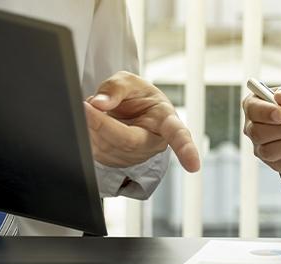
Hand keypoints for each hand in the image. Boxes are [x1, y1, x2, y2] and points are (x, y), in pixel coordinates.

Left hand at [84, 71, 199, 171]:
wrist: (129, 112)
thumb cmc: (137, 97)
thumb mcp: (129, 81)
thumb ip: (115, 88)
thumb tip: (100, 103)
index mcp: (166, 121)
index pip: (178, 135)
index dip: (186, 150)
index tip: (194, 165)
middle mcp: (154, 143)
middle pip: (129, 141)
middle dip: (104, 124)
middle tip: (87, 106)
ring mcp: (135, 157)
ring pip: (108, 148)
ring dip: (91, 127)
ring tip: (89, 107)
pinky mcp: (116, 162)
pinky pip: (96, 152)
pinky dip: (86, 135)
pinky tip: (87, 122)